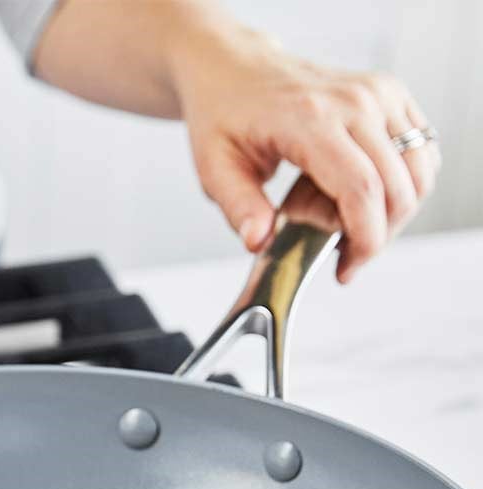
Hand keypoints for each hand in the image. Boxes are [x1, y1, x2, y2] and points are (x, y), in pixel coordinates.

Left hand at [173, 24, 439, 282]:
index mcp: (311, 120)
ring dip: (394, 213)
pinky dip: (401, 185)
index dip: (364, 239)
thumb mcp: (215, 168)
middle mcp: (354, 102)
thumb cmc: (225, 117)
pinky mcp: (390, 95)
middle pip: (396, 186)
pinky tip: (363, 198)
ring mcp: (377, 95)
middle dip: (377, 235)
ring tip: (349, 225)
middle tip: (343, 256)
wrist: (236, 72)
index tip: (346, 268)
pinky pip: (420, 151)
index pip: (361, 188)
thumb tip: (258, 241)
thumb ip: (239, 208)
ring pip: (418, 171)